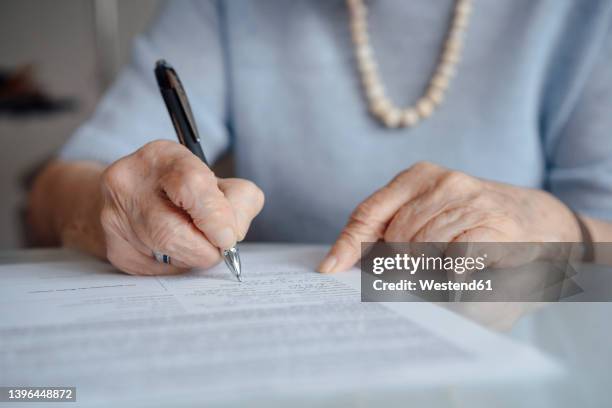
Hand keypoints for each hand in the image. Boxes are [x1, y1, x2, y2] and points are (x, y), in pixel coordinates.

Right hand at [100, 140, 263, 274]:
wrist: (131, 198)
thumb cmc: (182, 189)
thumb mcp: (215, 180)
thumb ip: (238, 201)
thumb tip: (232, 236)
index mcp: (162, 157)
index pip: (192, 185)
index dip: (217, 217)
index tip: (228, 236)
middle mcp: (130, 184)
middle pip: (173, 233)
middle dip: (206, 248)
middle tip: (218, 246)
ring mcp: (115, 219)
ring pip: (168, 257)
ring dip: (193, 258)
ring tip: (192, 240)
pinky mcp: (116, 249)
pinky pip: (159, 272)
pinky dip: (176, 266)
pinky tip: (172, 249)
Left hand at [319, 161, 579, 272]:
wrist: (534, 221)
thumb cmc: (467, 223)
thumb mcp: (423, 216)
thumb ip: (381, 232)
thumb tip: (336, 264)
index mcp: (417, 176)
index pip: (369, 212)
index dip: (348, 244)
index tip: (329, 271)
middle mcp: (443, 181)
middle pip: (395, 237)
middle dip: (398, 263)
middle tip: (415, 272)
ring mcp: (470, 200)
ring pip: (423, 249)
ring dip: (427, 270)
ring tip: (443, 269)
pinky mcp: (495, 224)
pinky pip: (456, 256)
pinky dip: (451, 272)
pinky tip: (458, 275)